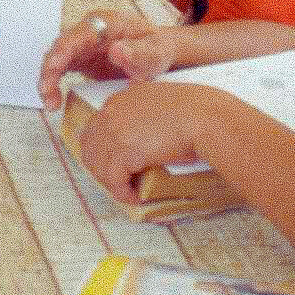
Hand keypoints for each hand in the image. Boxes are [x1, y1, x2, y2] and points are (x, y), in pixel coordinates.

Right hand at [37, 10, 181, 105]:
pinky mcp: (78, 60)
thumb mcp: (156, 51)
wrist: (158, 55)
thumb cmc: (157, 49)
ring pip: (55, 58)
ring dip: (48, 80)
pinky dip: (53, 85)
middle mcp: (89, 31)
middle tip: (47, 91)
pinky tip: (54, 101)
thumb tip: (117, 50)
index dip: (64, 49)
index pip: (80, 33)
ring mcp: (81, 45)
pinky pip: (59, 70)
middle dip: (50, 69)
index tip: (56, 66)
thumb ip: (140, 52)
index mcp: (107, 23)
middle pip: (61, 46)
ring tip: (50, 102)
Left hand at [72, 81, 232, 202]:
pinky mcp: (124, 153)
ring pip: (98, 166)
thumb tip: (146, 130)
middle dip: (101, 167)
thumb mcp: (162, 98)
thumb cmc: (195, 109)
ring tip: (128, 190)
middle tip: (119, 180)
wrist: (204, 117)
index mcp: (119, 99)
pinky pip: (114, 181)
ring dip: (112, 182)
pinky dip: (123, 192)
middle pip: (90, 148)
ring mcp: (114, 132)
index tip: (113, 163)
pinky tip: (134, 197)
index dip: (102, 149)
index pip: (95, 128)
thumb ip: (147, 109)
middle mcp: (111, 114)